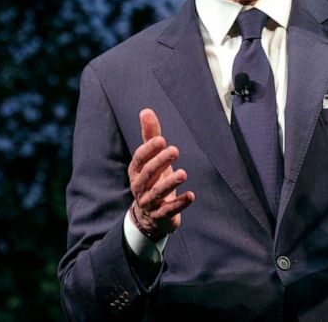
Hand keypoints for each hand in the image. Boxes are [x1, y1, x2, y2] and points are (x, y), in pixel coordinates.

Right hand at [128, 108, 194, 238]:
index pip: (139, 159)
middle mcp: (140, 187)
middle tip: (175, 150)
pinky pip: (169, 210)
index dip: (149, 150)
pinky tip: (191, 195)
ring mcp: (150, 203)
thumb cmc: (152, 180)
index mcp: (136, 171)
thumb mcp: (152, 159)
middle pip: (148, 174)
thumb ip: (150, 136)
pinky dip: (180, 203)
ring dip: (170, 183)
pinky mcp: (161, 216)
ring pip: (157, 193)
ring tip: (184, 173)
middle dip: (160, 162)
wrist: (149, 217)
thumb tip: (146, 111)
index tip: (161, 140)